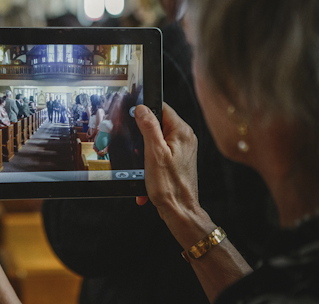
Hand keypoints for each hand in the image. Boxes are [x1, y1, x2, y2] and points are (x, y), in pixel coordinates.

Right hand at [134, 103, 199, 221]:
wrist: (179, 211)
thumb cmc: (169, 185)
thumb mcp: (154, 153)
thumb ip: (148, 127)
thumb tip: (142, 108)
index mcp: (181, 132)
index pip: (162, 108)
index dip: (146, 111)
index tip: (133, 118)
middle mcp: (185, 138)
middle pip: (158, 124)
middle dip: (143, 135)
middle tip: (136, 147)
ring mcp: (182, 150)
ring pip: (156, 140)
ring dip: (145, 152)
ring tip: (143, 165)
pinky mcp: (177, 160)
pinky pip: (159, 154)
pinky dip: (150, 163)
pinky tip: (146, 176)